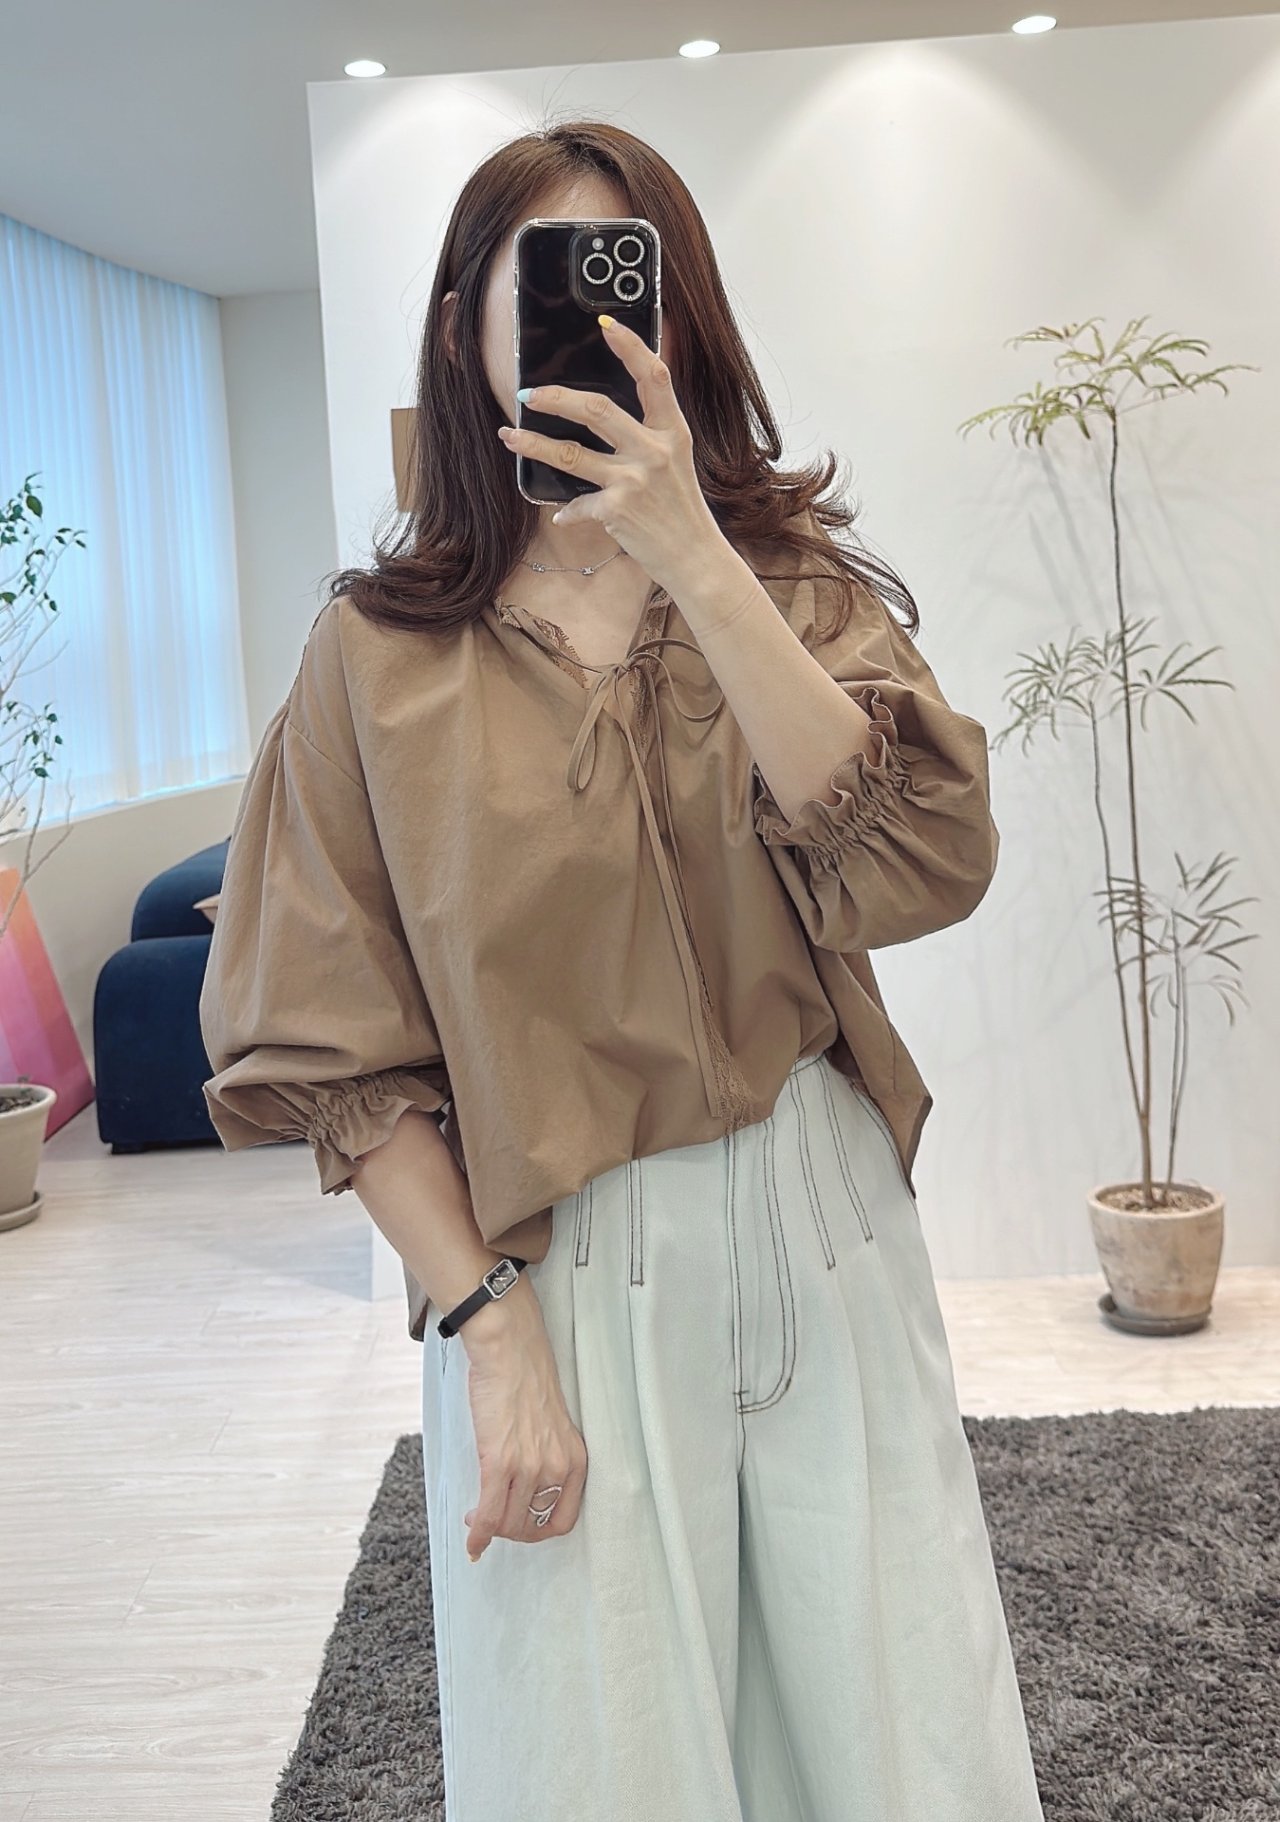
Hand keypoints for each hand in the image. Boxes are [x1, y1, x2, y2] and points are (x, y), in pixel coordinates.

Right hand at [458, 1274, 588, 1560]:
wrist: (509, 1349)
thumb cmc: (526, 1379)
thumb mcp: (553, 1425)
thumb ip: (547, 1457)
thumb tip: (525, 1488)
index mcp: (575, 1460)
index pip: (563, 1519)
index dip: (538, 1531)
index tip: (520, 1526)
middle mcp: (557, 1467)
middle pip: (532, 1526)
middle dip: (510, 1531)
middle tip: (491, 1519)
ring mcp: (530, 1467)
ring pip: (509, 1523)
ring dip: (490, 1529)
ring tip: (476, 1517)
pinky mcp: (500, 1461)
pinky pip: (489, 1513)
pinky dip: (478, 1534)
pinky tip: (471, 1540)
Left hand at [496, 314, 728, 596]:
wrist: (694, 557)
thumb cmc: (682, 508)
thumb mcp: (677, 460)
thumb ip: (651, 432)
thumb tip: (609, 408)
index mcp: (672, 431)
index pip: (653, 377)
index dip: (630, 347)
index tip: (606, 323)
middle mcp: (654, 451)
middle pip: (596, 410)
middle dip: (556, 398)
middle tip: (528, 394)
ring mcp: (634, 481)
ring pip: (571, 454)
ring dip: (533, 444)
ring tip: (509, 436)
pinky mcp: (617, 510)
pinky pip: (578, 504)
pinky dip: (567, 510)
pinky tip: (561, 513)